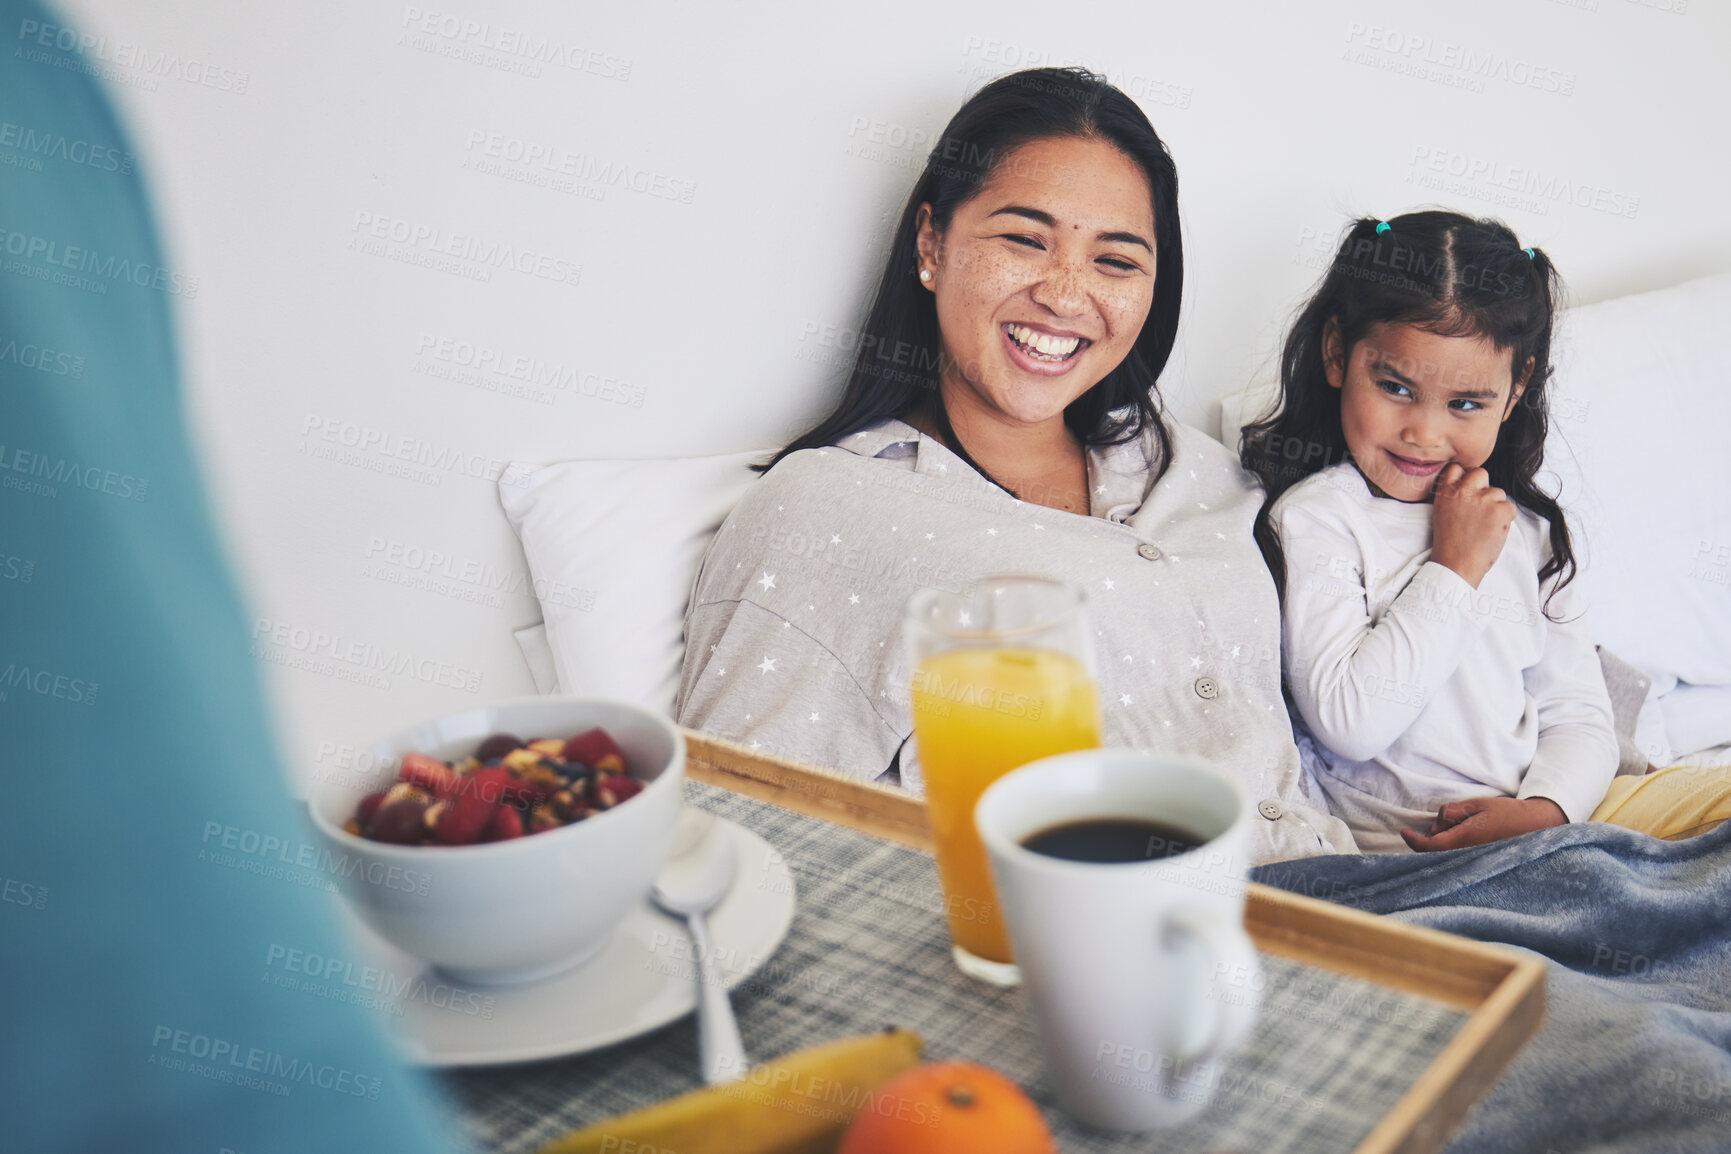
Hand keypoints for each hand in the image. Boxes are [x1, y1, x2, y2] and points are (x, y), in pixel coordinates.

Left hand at [1399, 796, 1565, 851]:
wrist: (1537, 826)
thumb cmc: (1507, 813)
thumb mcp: (1477, 804)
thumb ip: (1453, 811)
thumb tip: (1437, 822)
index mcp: (1465, 838)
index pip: (1430, 846)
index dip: (1414, 841)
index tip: (1404, 832)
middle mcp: (1468, 853)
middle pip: (1436, 849)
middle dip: (1434, 834)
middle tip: (1452, 819)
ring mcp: (1475, 860)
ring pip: (1447, 853)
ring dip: (1446, 838)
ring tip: (1466, 822)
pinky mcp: (1481, 861)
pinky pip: (1459, 856)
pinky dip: (1454, 845)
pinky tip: (1466, 832)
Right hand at [1429, 464, 1514, 588]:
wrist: (1456, 565)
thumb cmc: (1449, 544)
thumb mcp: (1442, 513)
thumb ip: (1454, 496)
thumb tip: (1472, 487)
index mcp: (1445, 492)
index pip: (1457, 468)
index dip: (1464, 477)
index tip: (1466, 489)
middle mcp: (1463, 491)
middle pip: (1480, 473)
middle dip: (1483, 487)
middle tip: (1480, 507)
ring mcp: (1483, 499)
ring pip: (1498, 492)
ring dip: (1496, 506)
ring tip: (1484, 525)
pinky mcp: (1500, 510)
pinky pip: (1510, 508)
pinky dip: (1505, 519)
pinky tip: (1493, 531)